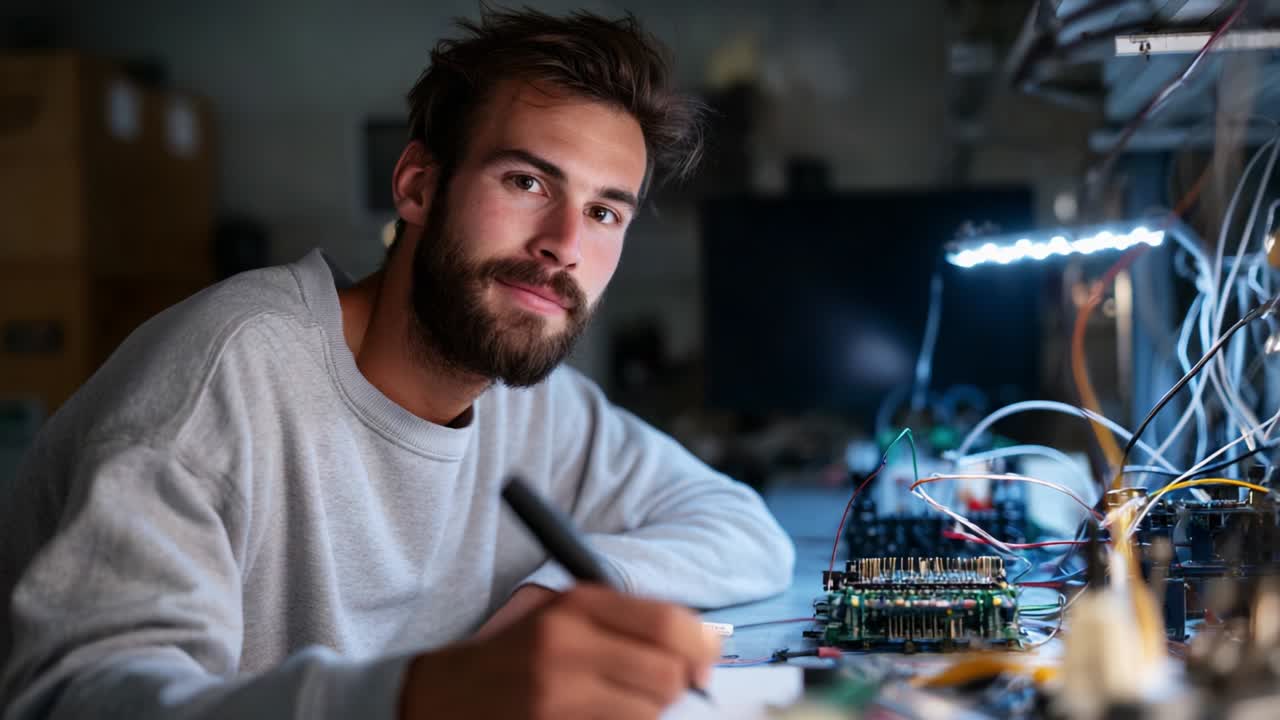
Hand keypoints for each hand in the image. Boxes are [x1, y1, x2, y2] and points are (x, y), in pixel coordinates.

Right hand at [400, 584, 720, 719]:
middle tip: (660, 692)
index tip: (704, 663)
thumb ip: (627, 623)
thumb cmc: (513, 658)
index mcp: (574, 604)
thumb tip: (705, 647)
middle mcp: (565, 645)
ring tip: (614, 707)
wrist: (438, 697)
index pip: (669, 624)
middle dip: (674, 688)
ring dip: (644, 715)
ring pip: (648, 713)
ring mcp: (555, 695)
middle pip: (666, 674)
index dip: (700, 648)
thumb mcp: (562, 618)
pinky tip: (598, 719)